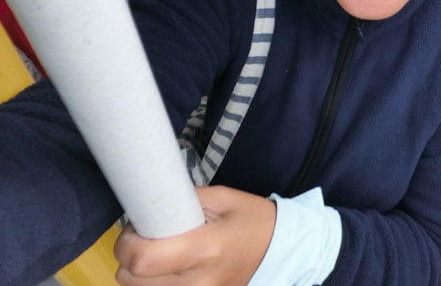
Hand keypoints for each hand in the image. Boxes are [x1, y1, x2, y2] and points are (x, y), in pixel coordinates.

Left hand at [114, 186, 275, 284]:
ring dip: (139, 273)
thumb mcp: (221, 198)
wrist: (278, 250)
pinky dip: (153, 283)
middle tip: (145, 236)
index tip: (136, 227)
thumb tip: (148, 203)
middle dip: (129, 257)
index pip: (144, 259)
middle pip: (133, 281)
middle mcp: (200, 281)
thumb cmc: (251, 219)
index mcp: (207, 248)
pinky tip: (166, 269)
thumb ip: (182, 200)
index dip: (128, 243)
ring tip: (158, 253)